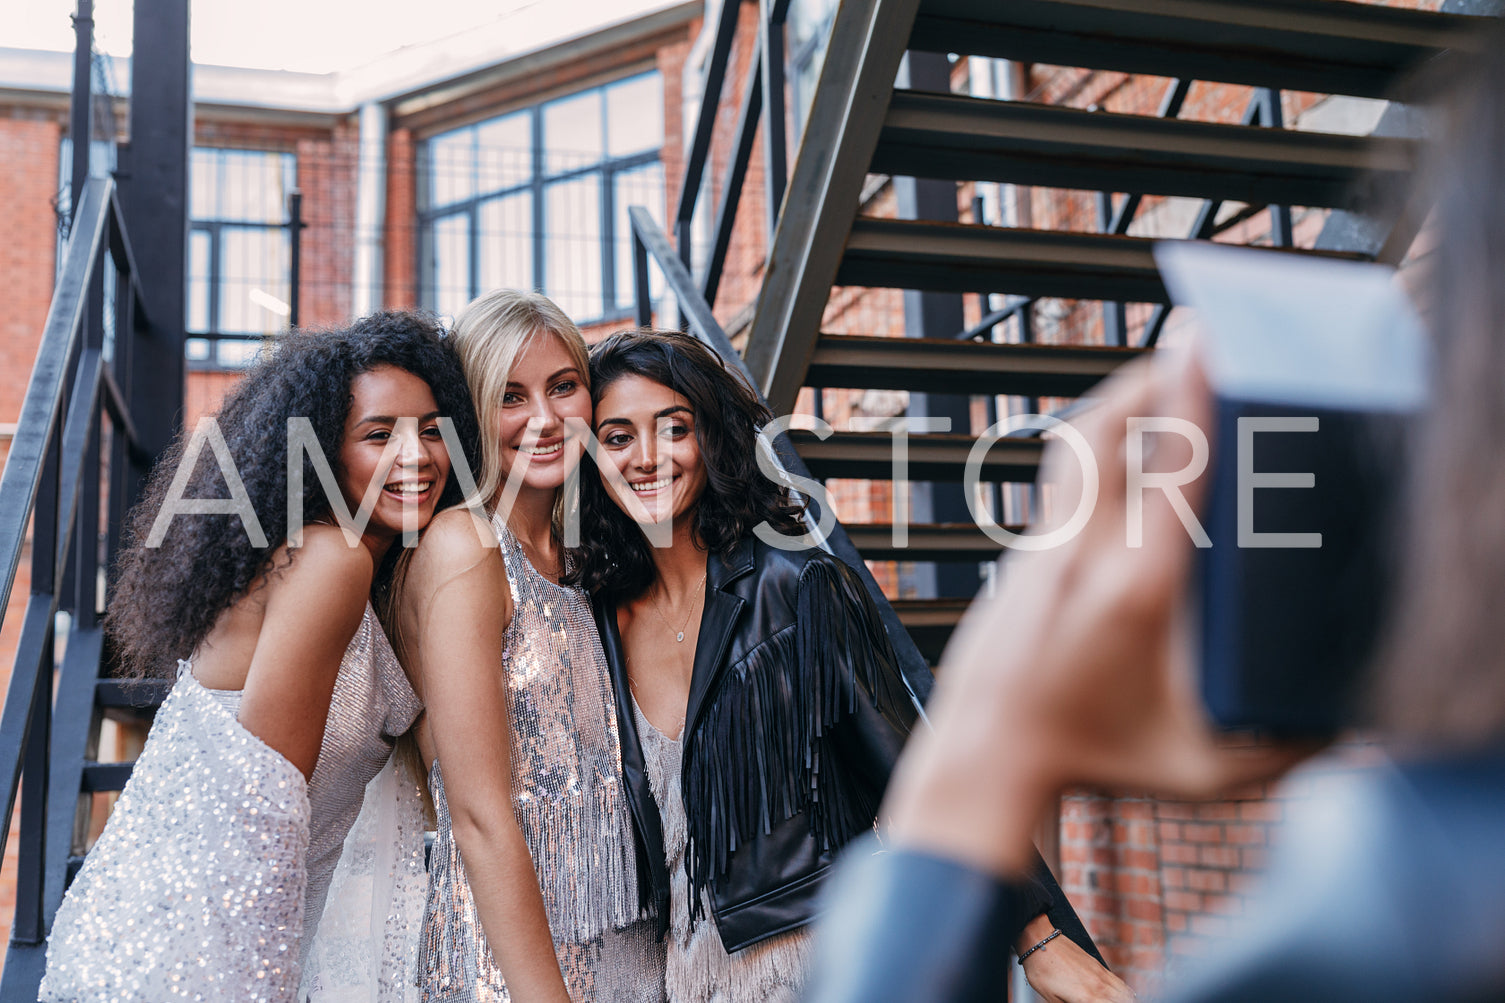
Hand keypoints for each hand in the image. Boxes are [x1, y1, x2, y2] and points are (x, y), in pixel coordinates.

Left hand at [885, 351, 1316, 875]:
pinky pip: (1061, 481)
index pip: (1170, 472)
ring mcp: (1042, 552)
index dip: (1190, 399)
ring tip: (1157, 381)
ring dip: (1116, 404)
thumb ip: (1278, 750)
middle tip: (1190, 343)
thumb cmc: (1092, 763)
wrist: (985, 760)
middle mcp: (1082, 557)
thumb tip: (1331, 722)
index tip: (1206, 343)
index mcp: (1136, 592)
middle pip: (1107, 435)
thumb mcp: (1200, 770)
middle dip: (1148, 378)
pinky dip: (1094, 448)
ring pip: (1074, 449)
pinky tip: (1122, 452)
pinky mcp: (1021, 557)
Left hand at [1016, 916, 1135, 1002]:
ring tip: (1118, 1001)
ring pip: (1124, 993)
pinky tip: (1120, 995)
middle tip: (1102, 1002)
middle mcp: (1099, 987)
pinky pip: (1119, 982)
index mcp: (1087, 998)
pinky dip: (1123, 992)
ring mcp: (1101, 974)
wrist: (1040, 941)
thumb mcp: (1051, 998)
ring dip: (1124, 999)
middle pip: (1121, 1001)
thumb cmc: (1041, 970)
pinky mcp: (1098, 965)